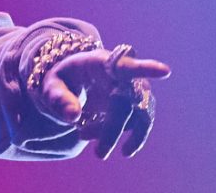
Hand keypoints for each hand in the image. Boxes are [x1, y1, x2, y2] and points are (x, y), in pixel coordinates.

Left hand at [36, 46, 170, 158]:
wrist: (71, 81)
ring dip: (120, 134)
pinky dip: (127, 137)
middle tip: (99, 154)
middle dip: (114, 129)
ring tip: (98, 151)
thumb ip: (58, 98)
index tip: (165, 71)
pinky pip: (138, 123)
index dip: (146, 68)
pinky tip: (114, 147)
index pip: (125, 64)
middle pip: (128, 101)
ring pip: (138, 114)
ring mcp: (132, 89)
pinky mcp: (135, 104)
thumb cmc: (61, 79)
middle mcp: (122, 75)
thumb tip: (73, 116)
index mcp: (101, 62)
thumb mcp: (50, 85)